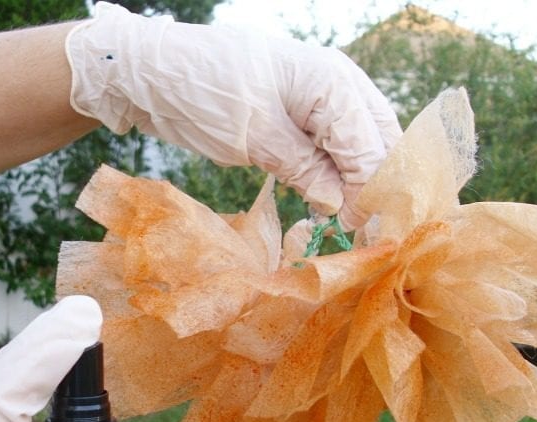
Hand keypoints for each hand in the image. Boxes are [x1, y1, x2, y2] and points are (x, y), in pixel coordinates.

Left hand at [66, 2, 401, 230]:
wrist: (157, 72)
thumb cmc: (203, 94)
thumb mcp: (255, 136)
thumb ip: (303, 168)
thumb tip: (338, 204)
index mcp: (332, 83)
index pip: (371, 147)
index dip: (371, 194)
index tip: (363, 235)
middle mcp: (338, 84)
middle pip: (379, 142)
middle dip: (376, 188)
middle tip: (366, 235)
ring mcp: (322, 97)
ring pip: (362, 145)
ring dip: (358, 184)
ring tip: (351, 226)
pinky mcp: (304, 113)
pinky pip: (335, 145)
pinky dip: (337, 174)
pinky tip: (331, 203)